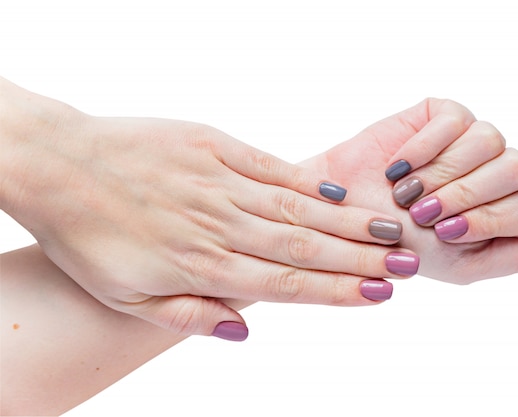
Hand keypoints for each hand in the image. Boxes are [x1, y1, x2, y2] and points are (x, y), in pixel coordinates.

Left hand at [0, 78, 417, 337]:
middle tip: (407, 263)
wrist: (57, 166)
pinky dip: (305, 182)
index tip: (378, 295)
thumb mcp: (126, 295)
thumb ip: (190, 315)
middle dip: (359, 257)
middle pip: (302, 246)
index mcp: (201, 265)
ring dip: (346, 222)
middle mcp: (220, 224)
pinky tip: (337, 194)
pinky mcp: (212, 145)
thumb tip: (245, 329)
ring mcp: (219, 181)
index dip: (336, 291)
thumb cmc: (87, 237)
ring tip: (392, 230)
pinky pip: (268, 167)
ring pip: (295, 207)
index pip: (284, 284)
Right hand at [303, 98, 517, 283]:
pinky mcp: (445, 115)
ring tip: (405, 191)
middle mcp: (498, 171)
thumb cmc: (404, 245)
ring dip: (443, 172)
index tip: (445, 232)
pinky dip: (425, 146)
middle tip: (422, 212)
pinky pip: (455, 120)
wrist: (346, 218)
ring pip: (491, 140)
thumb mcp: (466, 265)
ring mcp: (474, 140)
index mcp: (509, 209)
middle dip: (465, 195)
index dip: (489, 217)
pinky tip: (398, 165)